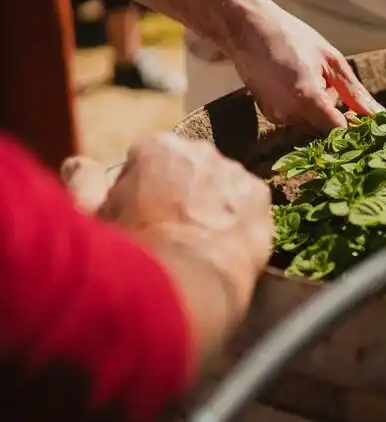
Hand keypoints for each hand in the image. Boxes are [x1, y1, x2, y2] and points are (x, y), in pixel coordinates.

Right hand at [61, 133, 272, 361]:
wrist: (183, 284)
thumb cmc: (131, 250)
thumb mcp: (93, 216)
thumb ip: (84, 183)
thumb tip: (78, 164)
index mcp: (158, 147)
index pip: (148, 158)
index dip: (142, 188)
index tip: (141, 214)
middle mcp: (201, 151)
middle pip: (190, 168)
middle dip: (182, 191)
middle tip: (170, 229)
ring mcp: (235, 172)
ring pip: (223, 185)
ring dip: (214, 204)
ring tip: (199, 241)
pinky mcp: (260, 198)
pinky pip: (249, 205)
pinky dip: (240, 221)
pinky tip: (224, 244)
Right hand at [225, 0, 383, 131]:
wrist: (247, 28)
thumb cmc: (292, 37)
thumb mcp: (331, 60)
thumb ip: (355, 93)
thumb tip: (378, 116)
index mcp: (308, 100)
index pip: (340, 132)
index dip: (355, 127)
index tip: (364, 114)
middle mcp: (289, 114)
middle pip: (326, 131)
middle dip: (338, 114)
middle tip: (335, 84)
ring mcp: (276, 116)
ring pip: (312, 126)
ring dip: (322, 110)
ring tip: (315, 77)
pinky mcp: (269, 113)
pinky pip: (296, 119)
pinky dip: (305, 107)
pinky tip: (300, 80)